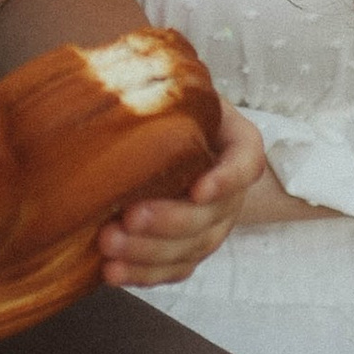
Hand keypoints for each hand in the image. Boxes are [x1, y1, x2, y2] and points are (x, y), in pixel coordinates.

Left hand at [98, 102, 265, 284]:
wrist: (157, 136)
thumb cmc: (165, 109)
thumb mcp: (170, 89)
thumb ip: (157, 85)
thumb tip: (116, 78)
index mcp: (237, 144)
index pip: (245, 163)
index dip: (226, 180)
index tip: (198, 189)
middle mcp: (231, 190)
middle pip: (213, 215)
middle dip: (171, 221)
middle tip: (129, 216)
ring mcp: (213, 223)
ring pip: (193, 248)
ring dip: (150, 253)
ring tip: (109, 246)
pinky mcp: (188, 249)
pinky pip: (174, 270)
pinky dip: (144, 275)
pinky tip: (111, 273)